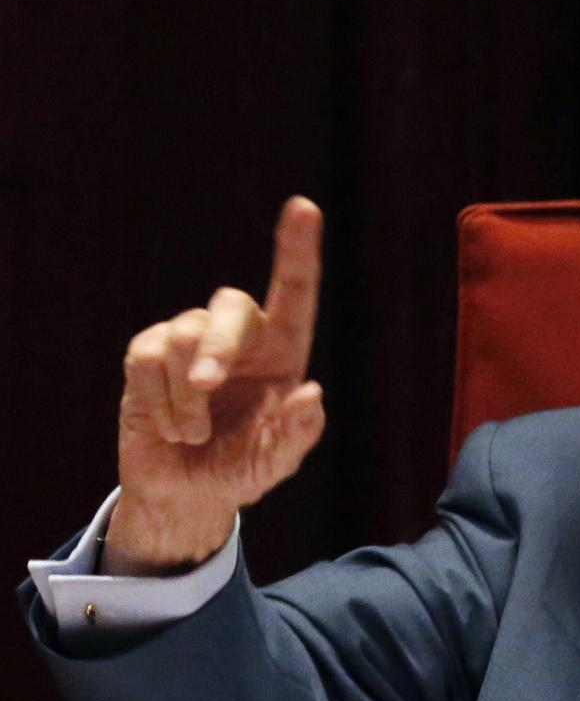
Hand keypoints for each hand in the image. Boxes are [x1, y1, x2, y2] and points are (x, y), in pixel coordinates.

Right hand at [106, 197, 326, 574]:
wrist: (186, 492)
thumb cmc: (241, 469)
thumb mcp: (276, 462)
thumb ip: (298, 433)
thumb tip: (312, 394)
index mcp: (282, 352)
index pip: (294, 292)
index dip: (297, 249)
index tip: (303, 207)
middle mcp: (240, 337)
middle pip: (229, 306)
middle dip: (217, 345)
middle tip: (207, 386)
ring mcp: (190, 340)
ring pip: (182, 335)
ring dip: (185, 395)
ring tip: (194, 435)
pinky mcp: (147, 354)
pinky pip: (146, 357)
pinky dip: (158, 399)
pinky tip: (170, 428)